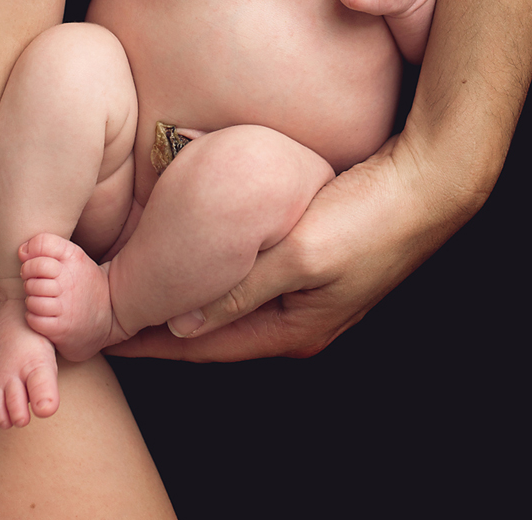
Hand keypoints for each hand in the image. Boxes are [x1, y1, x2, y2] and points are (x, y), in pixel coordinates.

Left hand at [106, 135, 475, 361]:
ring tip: (140, 279)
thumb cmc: (370, 219)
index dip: (152, 342)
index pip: (204, 347)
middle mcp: (298, 320)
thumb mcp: (302, 254)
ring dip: (187, 292)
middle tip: (109, 307)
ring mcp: (306, 294)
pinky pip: (247, 273)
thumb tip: (183, 320)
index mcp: (294, 330)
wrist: (428, 185)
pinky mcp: (312, 262)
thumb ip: (242, 288)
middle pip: (212, 330)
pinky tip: (192, 246)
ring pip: (228, 300)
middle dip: (162, 321)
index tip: (103, 336)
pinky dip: (215, 266)